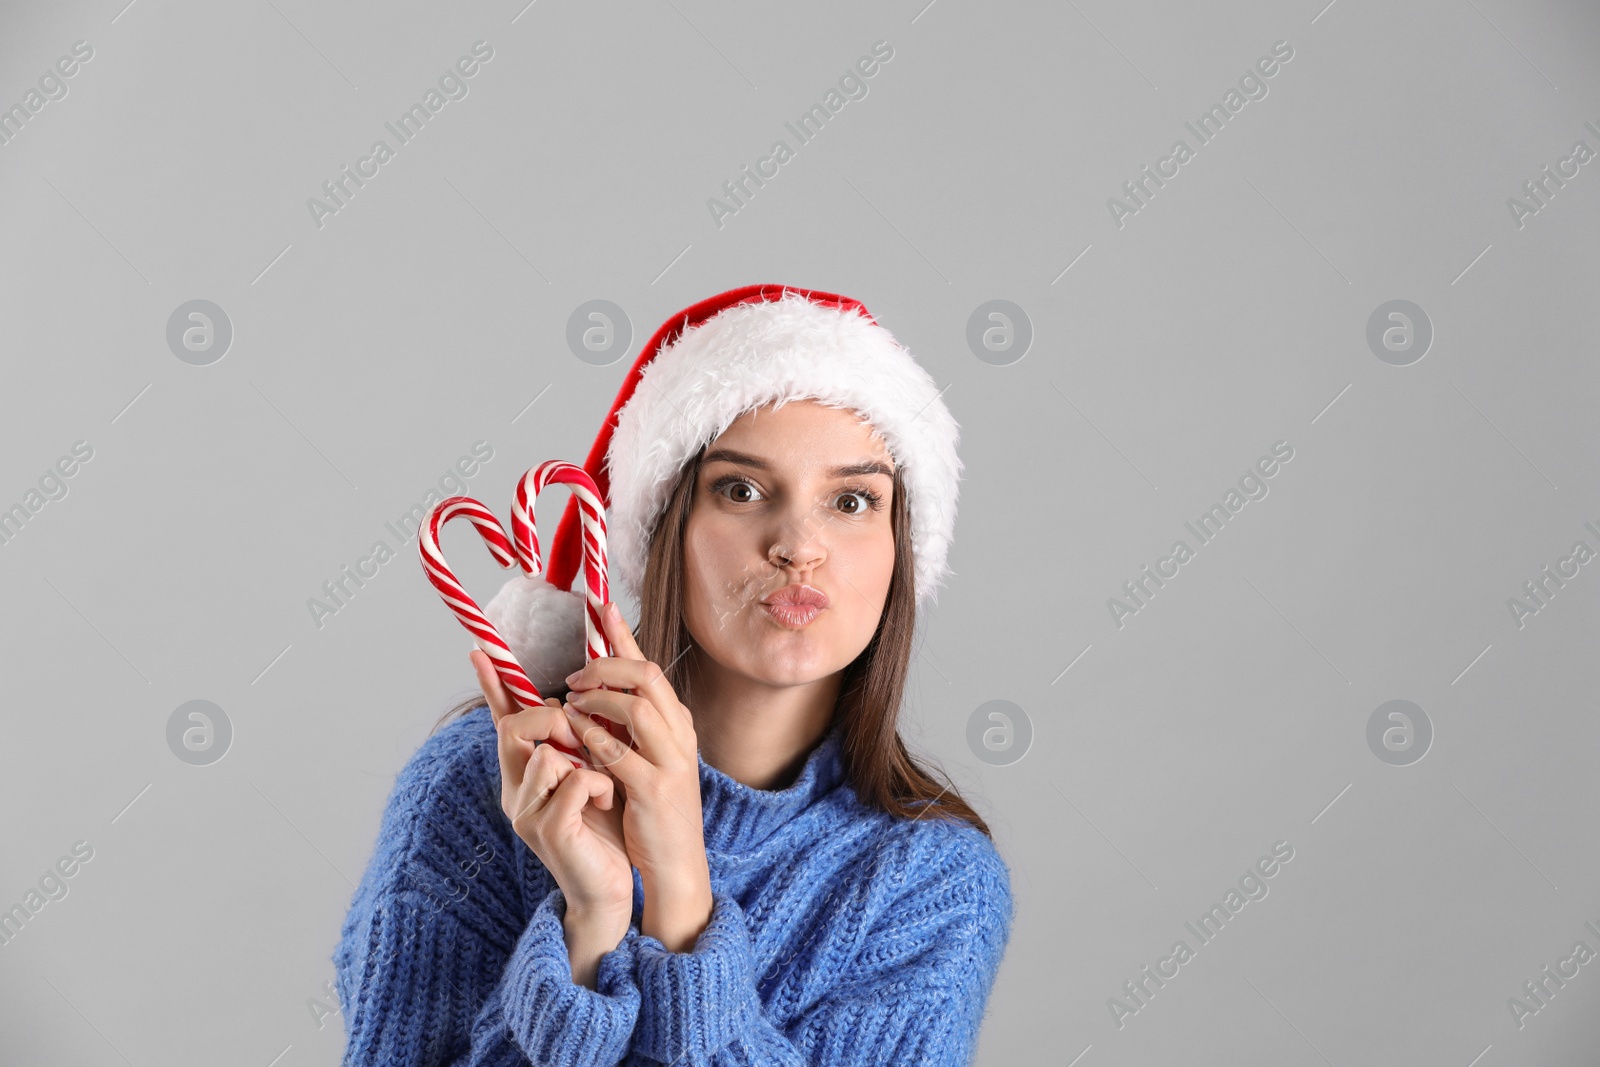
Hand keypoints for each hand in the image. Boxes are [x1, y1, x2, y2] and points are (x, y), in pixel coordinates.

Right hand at [470, 650, 632, 923]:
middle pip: (516, 728)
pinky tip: (604, 801)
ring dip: (583, 758)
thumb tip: (577, 695)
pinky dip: (597, 784)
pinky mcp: (549, 830)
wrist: (608, 889)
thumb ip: (579, 739)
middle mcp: (516, 790)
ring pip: (546, 754)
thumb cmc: (603, 828)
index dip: (492, 687)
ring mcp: (528, 812)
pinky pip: (573, 780)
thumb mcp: (592, 772)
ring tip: (600, 781)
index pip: (502, 720)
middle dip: (554, 720)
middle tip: (582, 735)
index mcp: (524, 773)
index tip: (481, 650)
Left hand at [562, 602, 711, 949]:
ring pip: (636, 707)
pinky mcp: (656, 791)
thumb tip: (592, 689)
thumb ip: (624, 726)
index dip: (623, 635)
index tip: (599, 607)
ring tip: (570, 703)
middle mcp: (680, 735)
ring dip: (597, 699)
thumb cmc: (652, 812)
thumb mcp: (644, 759)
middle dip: (604, 665)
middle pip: (647, 676)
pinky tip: (573, 736)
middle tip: (572, 673)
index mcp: (677, 724)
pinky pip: (620, 753)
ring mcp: (672, 762)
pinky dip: (593, 738)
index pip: (650, 666)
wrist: (676, 866)